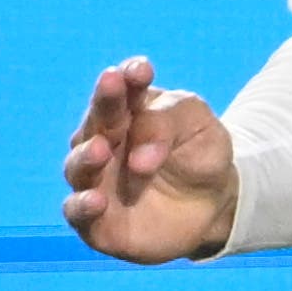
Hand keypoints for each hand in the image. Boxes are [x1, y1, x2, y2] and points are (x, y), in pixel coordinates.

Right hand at [63, 56, 237, 262]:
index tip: (140, 70)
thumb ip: (168, 124)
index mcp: (131, 110)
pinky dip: (81, 206)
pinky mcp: (96, 220)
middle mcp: (105, 141)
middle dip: (104, 101)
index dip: (128, 76)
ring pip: (78, 165)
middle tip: (111, 85)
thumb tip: (139, 155)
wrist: (214, 207)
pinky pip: (77, 212)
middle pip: (97, 119)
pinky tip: (95, 201)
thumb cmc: (200, 156)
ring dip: (86, 156)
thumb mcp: (199, 129)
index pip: (125, 87)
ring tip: (101, 149)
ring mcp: (96, 180)